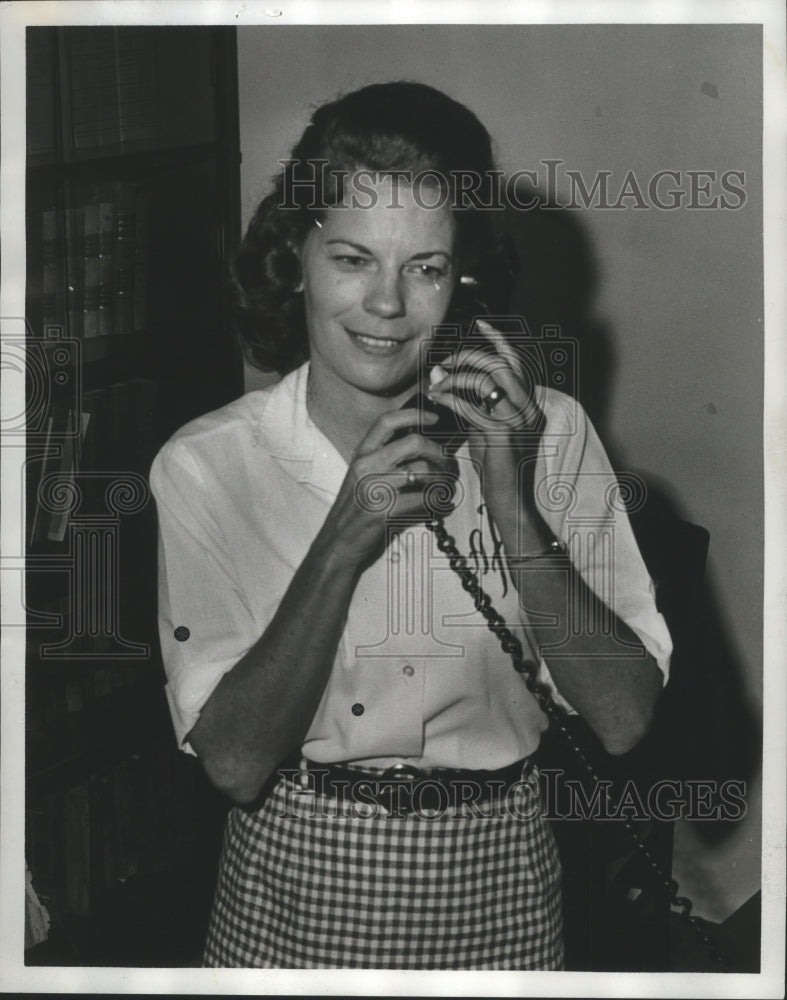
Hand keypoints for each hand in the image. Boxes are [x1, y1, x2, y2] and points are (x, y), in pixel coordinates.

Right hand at [321, 407, 456, 569]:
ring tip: (446, 488)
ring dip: (442, 480)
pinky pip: (424, 499)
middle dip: (438, 452)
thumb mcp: (362, 477)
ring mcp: (374, 487)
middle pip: (414, 442)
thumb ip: (384, 460)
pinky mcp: (384, 510)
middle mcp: (366, 466)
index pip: (387, 421)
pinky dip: (439, 503)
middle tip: (447, 464)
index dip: (415, 414)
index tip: (434, 419)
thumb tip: (422, 448)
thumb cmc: (354, 510)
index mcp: (361, 454)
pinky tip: (441, 506)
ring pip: (423, 471)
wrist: (337, 543)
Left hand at [426, 320, 549, 548]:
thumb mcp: (483, 426)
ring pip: (487, 381)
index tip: (480, 324)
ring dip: (457, 378)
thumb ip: (469, 400)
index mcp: (528, 402)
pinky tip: (438, 401)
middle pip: (501, 364)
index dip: (499, 339)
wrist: (508, 498)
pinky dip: (452, 400)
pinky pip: (473, 408)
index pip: (517, 361)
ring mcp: (519, 421)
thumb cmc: (494, 464)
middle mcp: (529, 407)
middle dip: (470, 356)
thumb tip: (442, 372)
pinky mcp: (503, 436)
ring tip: (437, 386)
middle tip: (447, 362)